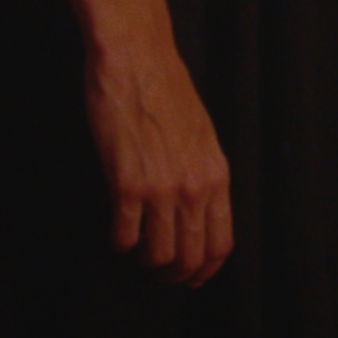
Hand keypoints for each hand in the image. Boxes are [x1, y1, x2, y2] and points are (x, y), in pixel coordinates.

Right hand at [84, 34, 233, 285]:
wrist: (138, 59)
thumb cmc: (167, 91)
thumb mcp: (202, 134)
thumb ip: (203, 173)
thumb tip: (198, 209)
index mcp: (216, 174)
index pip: (221, 244)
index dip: (205, 270)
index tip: (192, 278)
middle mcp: (194, 187)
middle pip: (191, 257)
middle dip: (175, 275)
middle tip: (159, 273)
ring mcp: (161, 188)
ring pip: (158, 255)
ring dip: (145, 261)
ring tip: (136, 250)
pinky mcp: (127, 184)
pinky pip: (125, 235)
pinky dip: (119, 243)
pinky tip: (116, 232)